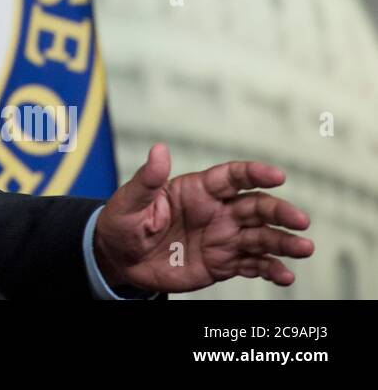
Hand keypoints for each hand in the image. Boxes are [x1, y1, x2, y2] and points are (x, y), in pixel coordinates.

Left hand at [93, 143, 313, 293]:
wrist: (121, 258)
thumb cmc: (123, 222)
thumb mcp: (130, 200)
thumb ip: (147, 179)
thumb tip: (159, 149)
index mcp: (197, 190)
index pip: (232, 177)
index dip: (255, 174)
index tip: (277, 176)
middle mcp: (217, 212)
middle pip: (256, 207)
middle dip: (279, 211)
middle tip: (300, 220)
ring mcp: (223, 238)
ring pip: (261, 237)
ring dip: (284, 242)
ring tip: (304, 248)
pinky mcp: (223, 263)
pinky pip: (252, 265)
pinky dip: (270, 270)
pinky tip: (285, 276)